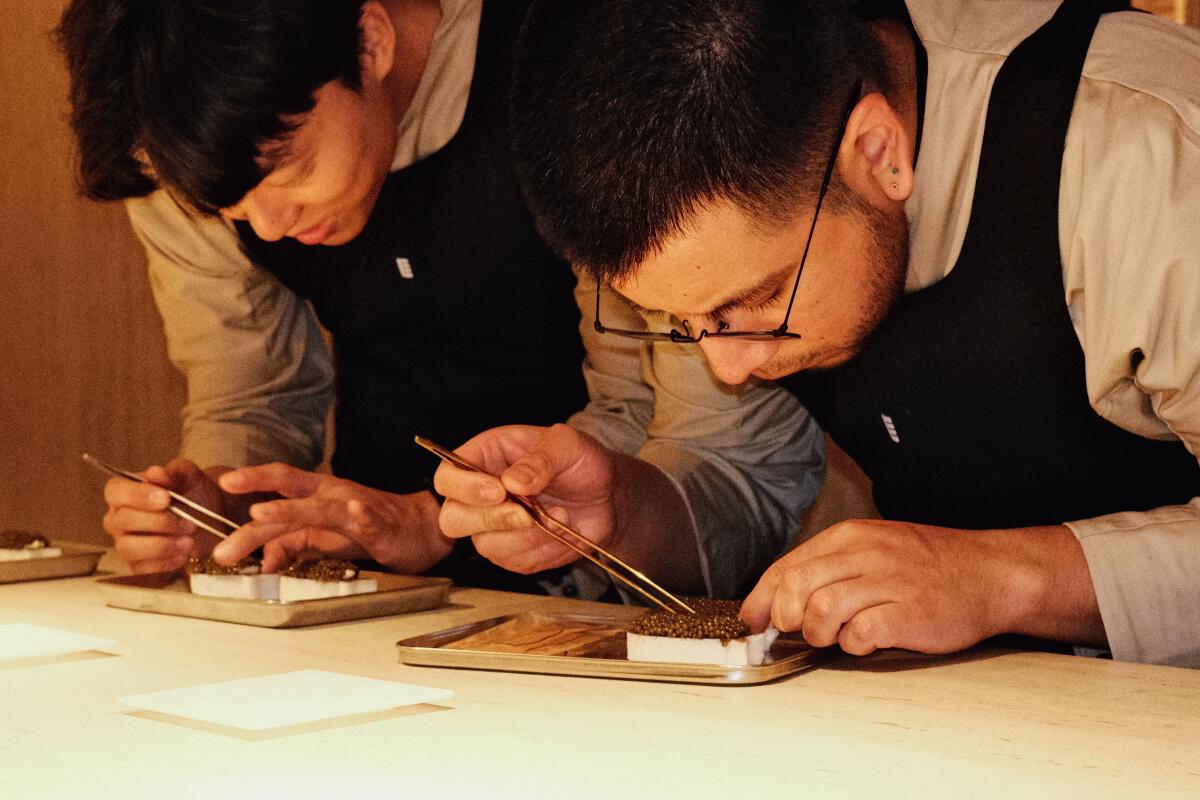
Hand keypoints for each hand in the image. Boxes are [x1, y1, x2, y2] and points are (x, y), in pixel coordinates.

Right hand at [102, 459, 226, 573]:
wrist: (212, 518)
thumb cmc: (193, 493)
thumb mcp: (190, 476)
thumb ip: (174, 472)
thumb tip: (156, 472)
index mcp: (124, 492)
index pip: (115, 491)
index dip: (137, 495)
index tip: (165, 498)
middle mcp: (118, 518)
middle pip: (122, 521)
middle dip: (158, 522)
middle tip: (187, 522)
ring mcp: (125, 543)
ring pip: (128, 548)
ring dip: (161, 545)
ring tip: (189, 541)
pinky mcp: (137, 565)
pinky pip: (141, 569)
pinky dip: (165, 562)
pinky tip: (183, 554)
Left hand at [210, 463, 451, 573]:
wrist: (420, 528)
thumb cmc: (369, 528)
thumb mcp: (324, 536)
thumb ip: (292, 544)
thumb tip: (262, 561)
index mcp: (318, 494)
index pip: (280, 480)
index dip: (253, 477)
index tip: (222, 481)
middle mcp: (332, 495)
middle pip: (291, 490)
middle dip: (257, 498)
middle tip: (226, 505)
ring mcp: (356, 508)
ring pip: (319, 507)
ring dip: (289, 509)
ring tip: (262, 512)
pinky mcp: (380, 525)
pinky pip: (369, 518)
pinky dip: (361, 514)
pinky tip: (353, 511)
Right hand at [433, 424, 617, 573]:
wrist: (606, 497)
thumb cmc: (580, 462)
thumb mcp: (567, 445)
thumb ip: (540, 459)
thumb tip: (512, 481)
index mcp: (483, 458)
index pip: (448, 477)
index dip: (464, 488)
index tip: (498, 490)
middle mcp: (480, 495)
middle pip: (453, 519)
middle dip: (490, 520)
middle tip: (526, 514)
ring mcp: (493, 529)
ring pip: (487, 546)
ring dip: (528, 535)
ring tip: (560, 514)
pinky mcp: (513, 554)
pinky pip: (517, 562)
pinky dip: (545, 549)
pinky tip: (563, 529)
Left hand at [740, 520, 1062, 655]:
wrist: (990, 573)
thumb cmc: (927, 567)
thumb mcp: (873, 551)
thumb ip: (827, 570)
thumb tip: (776, 603)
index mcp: (850, 537)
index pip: (786, 567)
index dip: (761, 600)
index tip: (752, 623)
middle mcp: (866, 554)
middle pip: (795, 586)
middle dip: (785, 618)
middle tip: (798, 631)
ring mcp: (889, 582)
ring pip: (821, 610)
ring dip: (818, 633)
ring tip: (836, 636)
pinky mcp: (909, 613)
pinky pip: (860, 633)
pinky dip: (853, 645)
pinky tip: (866, 641)